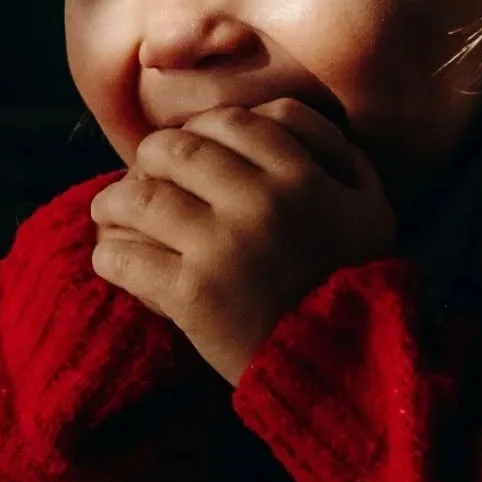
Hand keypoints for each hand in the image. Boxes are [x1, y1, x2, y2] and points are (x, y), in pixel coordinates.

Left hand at [89, 99, 395, 386]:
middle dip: (151, 156)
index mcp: (301, 176)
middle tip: (144, 172)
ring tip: (110, 211)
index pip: (232, 121)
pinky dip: (110, 255)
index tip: (192, 145)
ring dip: (114, 201)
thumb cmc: (357, 280)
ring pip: (140, 197)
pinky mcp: (192, 296)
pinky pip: (127, 258)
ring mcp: (222, 248)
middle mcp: (259, 202)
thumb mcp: (370, 206)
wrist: (345, 365)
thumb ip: (339, 154)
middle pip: (178, 149)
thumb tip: (279, 115)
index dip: (203, 126)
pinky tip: (113, 259)